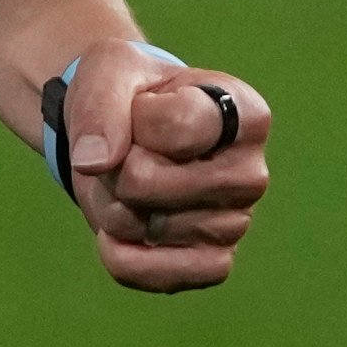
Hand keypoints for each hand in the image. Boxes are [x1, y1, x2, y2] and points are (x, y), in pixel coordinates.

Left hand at [58, 41, 272, 293]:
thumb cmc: (130, 94)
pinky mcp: (213, 264)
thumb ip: (100, 102)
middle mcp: (251, 174)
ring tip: (130, 180)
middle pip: (147, 181)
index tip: (144, 105)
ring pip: (140, 226)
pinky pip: (157, 276)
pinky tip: (120, 231)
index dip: (134, 116)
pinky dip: (120, 255)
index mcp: (244, 114)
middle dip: (114, 164)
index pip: (176, 126)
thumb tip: (94, 163)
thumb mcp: (110, 70)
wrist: (125, 134)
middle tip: (130, 149)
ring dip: (111, 202)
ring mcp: (236, 223)